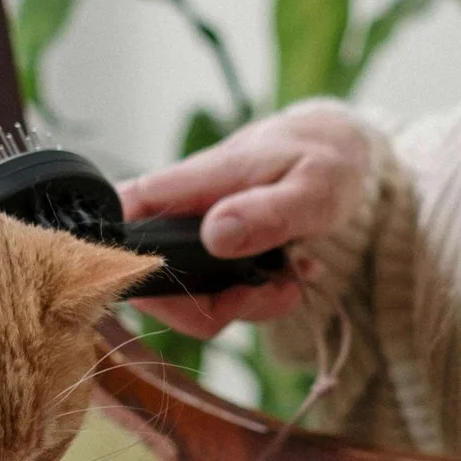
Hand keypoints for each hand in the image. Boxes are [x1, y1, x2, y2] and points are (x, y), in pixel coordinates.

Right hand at [116, 100, 370, 336]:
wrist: (341, 152)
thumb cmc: (323, 158)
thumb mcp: (312, 186)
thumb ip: (266, 211)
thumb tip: (216, 235)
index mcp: (192, 184)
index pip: (124, 216)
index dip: (119, 258)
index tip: (173, 288)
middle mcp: (185, 213)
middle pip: (152, 281)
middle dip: (206, 308)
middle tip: (259, 293)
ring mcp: (201, 239)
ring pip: (192, 299)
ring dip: (245, 306)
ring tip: (290, 282)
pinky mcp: (222, 257)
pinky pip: (224, 297)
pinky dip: (260, 299)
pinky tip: (293, 275)